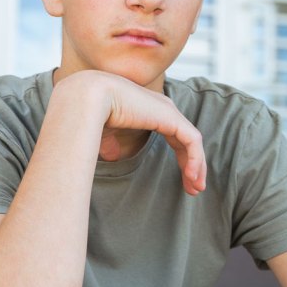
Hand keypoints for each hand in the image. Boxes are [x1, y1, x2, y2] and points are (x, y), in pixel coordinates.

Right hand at [71, 71, 205, 194]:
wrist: (89, 98)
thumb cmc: (91, 112)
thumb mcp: (104, 132)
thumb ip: (112, 142)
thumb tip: (114, 156)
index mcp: (150, 110)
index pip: (174, 136)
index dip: (181, 158)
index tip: (183, 180)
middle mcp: (163, 108)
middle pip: (186, 140)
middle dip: (192, 165)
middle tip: (194, 188)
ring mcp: (169, 111)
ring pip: (192, 142)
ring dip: (197, 166)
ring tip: (196, 188)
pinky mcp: (171, 118)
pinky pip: (192, 141)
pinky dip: (195, 160)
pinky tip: (191, 177)